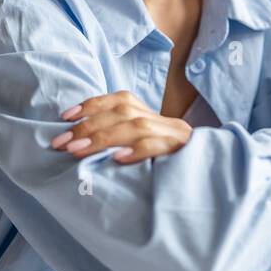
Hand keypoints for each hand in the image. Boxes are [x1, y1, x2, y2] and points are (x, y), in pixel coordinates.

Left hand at [52, 90, 191, 163]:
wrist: (209, 170)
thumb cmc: (163, 162)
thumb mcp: (140, 145)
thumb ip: (118, 136)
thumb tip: (78, 139)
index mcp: (149, 113)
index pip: (118, 99)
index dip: (91, 105)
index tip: (65, 117)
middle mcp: (161, 120)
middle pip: (123, 112)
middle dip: (88, 126)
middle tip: (61, 142)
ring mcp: (173, 135)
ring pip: (137, 127)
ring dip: (103, 137)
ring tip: (77, 150)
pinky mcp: (182, 151)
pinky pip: (157, 147)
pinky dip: (136, 151)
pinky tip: (116, 159)